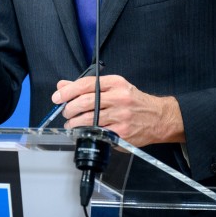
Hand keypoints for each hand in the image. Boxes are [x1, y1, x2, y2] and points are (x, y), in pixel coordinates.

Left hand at [53, 74, 184, 147]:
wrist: (158, 117)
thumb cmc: (134, 101)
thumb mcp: (114, 86)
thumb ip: (87, 86)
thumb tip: (62, 86)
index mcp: (115, 83)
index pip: (86, 84)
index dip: (68, 91)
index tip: (57, 97)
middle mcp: (119, 98)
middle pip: (85, 103)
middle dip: (69, 109)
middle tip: (66, 112)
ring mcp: (121, 116)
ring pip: (89, 120)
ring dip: (75, 123)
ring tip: (71, 124)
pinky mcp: (122, 133)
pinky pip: (98, 133)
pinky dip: (87, 133)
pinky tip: (84, 132)